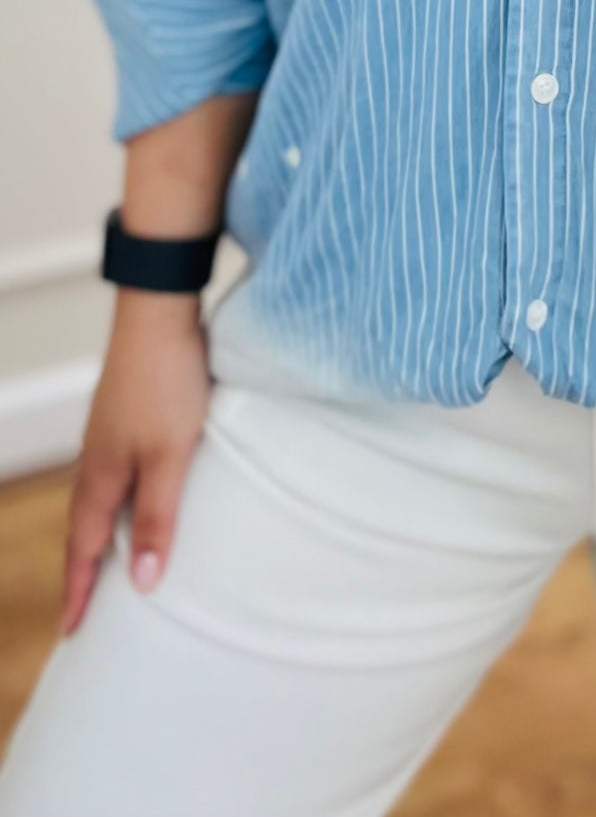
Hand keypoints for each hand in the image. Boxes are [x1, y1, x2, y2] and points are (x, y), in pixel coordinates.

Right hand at [59, 296, 210, 636]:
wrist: (161, 314)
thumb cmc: (168, 383)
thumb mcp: (170, 456)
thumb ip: (158, 517)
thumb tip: (140, 583)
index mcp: (100, 478)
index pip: (84, 550)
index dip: (79, 593)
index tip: (72, 635)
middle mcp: (96, 461)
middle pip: (85, 529)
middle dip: (83, 571)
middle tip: (86, 611)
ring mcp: (109, 436)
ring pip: (99, 500)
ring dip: (101, 536)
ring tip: (109, 564)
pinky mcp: (126, 416)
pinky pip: (115, 474)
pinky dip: (118, 502)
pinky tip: (136, 498)